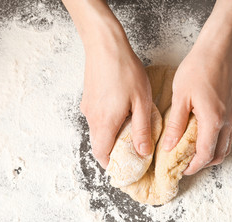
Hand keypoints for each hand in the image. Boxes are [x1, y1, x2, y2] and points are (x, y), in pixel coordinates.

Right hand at [63, 0, 152, 168]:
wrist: (105, 44)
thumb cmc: (125, 71)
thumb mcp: (141, 102)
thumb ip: (142, 129)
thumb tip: (143, 153)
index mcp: (104, 123)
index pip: (102, 155)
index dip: (112, 164)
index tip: (126, 166)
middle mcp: (92, 118)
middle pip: (99, 144)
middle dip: (114, 150)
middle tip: (132, 148)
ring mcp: (88, 107)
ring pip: (98, 130)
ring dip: (112, 135)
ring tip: (131, 128)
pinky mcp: (88, 97)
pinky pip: (97, 117)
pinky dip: (108, 122)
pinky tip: (122, 111)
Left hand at [163, 40, 231, 174]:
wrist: (217, 51)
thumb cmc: (197, 70)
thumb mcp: (181, 97)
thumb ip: (176, 124)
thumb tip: (168, 145)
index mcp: (213, 121)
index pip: (205, 155)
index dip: (193, 166)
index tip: (180, 169)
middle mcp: (226, 122)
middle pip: (218, 154)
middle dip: (202, 163)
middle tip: (184, 162)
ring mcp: (231, 116)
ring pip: (225, 146)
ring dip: (210, 154)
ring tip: (191, 152)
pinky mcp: (231, 110)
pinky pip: (226, 135)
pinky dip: (215, 142)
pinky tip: (200, 136)